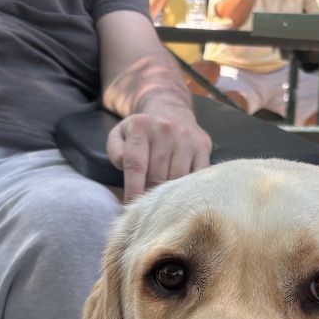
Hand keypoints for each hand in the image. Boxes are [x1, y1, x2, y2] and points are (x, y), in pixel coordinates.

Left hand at [104, 55, 211, 199]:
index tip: (132, 208)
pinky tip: (181, 193)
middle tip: (148, 205)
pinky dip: (188, 189)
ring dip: (169, 194)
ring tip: (163, 201)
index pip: (136, 165)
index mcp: (141, 127)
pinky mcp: (203, 147)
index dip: (133, 191)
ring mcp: (186, 139)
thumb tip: (125, 168)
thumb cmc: (143, 131)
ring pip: (177, 179)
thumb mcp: (120, 134)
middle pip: (157, 176)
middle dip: (151, 194)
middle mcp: (165, 130)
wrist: (171, 110)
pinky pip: (196, 176)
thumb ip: (116, 152)